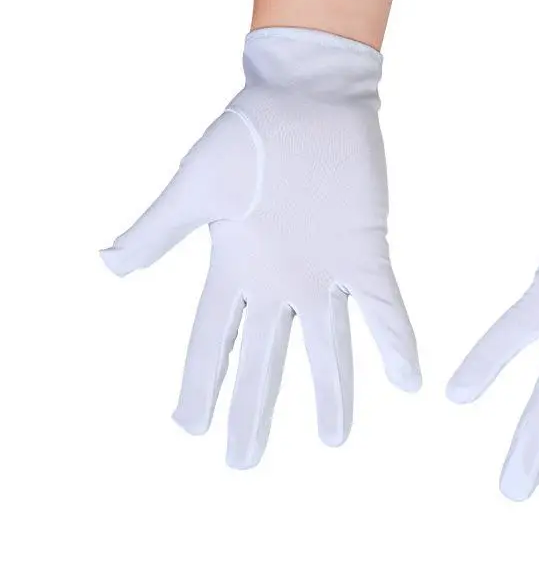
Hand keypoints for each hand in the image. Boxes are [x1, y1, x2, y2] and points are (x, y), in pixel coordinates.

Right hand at [101, 28, 419, 468]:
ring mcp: (323, 275)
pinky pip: (383, 308)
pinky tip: (407, 381)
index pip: (210, 341)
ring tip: (335, 440)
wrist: (307, 96)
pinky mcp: (364, 255)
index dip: (200, 384)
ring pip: (327, 346)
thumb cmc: (247, 136)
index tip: (189, 429)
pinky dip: (395, 343)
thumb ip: (158, 231)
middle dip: (252, 410)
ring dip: (331, 393)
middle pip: (262, 359)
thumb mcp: (194, 187)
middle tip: (242, 465)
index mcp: (234, 270)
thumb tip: (108, 266)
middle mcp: (279, 284)